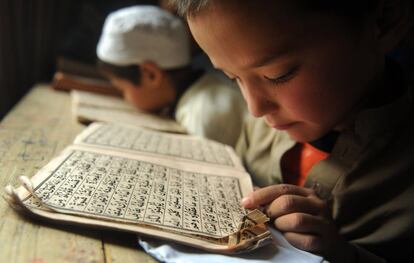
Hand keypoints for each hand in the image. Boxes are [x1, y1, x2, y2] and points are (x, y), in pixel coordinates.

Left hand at [241, 184, 355, 262]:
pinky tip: (290, 240)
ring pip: (296, 220)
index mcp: (307, 193)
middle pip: (287, 202)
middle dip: (271, 211)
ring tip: (280, 229)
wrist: (332, 245)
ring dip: (281, 226)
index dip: (261, 195)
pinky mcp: (326, 240)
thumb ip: (273, 200)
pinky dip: (293, 240)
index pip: (282, 188)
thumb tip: (250, 194)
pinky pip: (305, 240)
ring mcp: (324, 222)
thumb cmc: (305, 225)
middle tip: (266, 219)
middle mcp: (317, 204)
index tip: (245, 203)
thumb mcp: (292, 209)